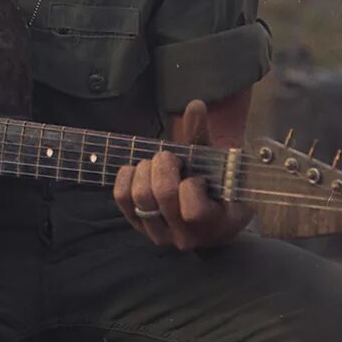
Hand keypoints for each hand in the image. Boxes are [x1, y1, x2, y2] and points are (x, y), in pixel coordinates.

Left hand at [113, 100, 253, 249]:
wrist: (211, 217)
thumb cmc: (219, 188)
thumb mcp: (220, 166)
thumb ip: (204, 137)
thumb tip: (195, 105)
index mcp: (213, 224)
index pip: (192, 208)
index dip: (192, 184)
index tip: (198, 176)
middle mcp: (184, 236)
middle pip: (161, 194)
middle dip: (164, 165)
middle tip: (171, 158)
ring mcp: (159, 234)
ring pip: (140, 196)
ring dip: (146, 169)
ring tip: (157, 165)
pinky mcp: (138, 226)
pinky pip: (121, 198)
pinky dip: (126, 176)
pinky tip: (139, 170)